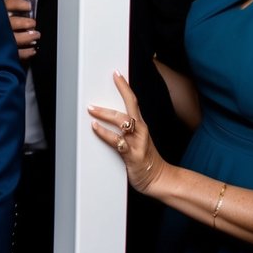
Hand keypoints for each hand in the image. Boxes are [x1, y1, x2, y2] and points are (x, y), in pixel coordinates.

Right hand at [5, 0, 38, 60]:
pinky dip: (26, 53)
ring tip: (35, 36)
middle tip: (33, 24)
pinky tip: (31, 50)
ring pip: (17, 39)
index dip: (20, 4)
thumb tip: (11, 4)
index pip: (8, 5)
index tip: (28, 6)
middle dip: (27, 23)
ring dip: (29, 37)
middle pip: (15, 23)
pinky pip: (16, 54)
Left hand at [88, 71, 165, 193]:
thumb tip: (104, 117)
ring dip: (105, 115)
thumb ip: (125, 129)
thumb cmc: (145, 158)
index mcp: (140, 126)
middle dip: (111, 100)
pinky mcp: (132, 155)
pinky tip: (95, 128)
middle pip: (128, 108)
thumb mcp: (137, 139)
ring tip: (91, 109)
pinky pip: (117, 141)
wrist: (160, 179)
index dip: (124, 87)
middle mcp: (140, 131)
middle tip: (95, 95)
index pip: (133, 101)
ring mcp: (137, 142)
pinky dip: (105, 134)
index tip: (116, 74)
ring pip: (122, 122)